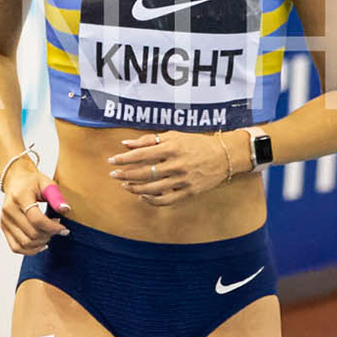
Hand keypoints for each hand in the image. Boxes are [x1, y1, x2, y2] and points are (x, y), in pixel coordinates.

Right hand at [0, 159, 67, 254]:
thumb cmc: (32, 181)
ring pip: (24, 243)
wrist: (15, 179)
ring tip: (49, 234)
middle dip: (49, 234)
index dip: (53, 227)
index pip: (36, 219)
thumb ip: (56, 196)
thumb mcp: (47, 183)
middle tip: (57, 228)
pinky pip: (15, 247)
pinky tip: (41, 244)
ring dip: (41, 242)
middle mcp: (8, 210)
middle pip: (31, 233)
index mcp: (19, 197)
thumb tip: (65, 210)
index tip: (64, 229)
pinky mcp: (3, 227)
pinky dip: (29, 250)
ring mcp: (4, 220)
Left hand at [107, 131, 241, 204]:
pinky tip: (142, 195)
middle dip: (125, 174)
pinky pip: (165, 200)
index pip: (141, 155)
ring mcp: (183, 180)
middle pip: (144, 173)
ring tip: (125, 185)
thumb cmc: (196, 143)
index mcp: (172, 148)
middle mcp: (176, 165)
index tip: (112, 161)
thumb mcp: (174, 136)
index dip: (124, 159)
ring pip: (152, 188)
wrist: (224, 156)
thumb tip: (125, 144)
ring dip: (134, 188)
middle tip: (113, 175)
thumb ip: (149, 140)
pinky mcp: (189, 192)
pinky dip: (151, 200)